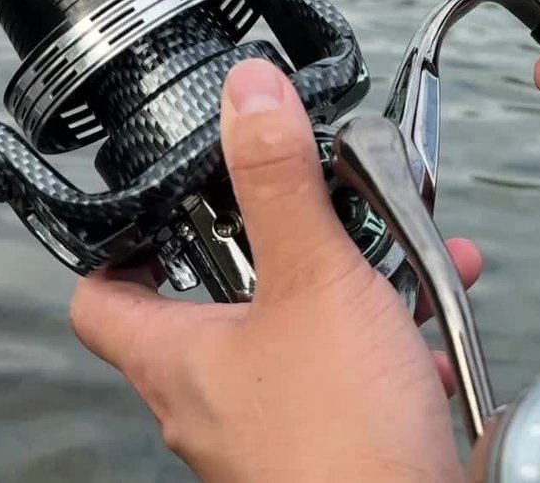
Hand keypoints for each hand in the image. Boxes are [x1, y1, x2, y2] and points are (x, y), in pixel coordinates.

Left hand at [70, 59, 479, 481]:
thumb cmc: (339, 443)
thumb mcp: (312, 281)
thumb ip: (279, 183)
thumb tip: (246, 96)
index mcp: (179, 358)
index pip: (103, 297)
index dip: (118, 244)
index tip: (154, 200)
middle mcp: (214, 396)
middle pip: (218, 298)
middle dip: (279, 238)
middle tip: (309, 198)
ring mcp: (272, 420)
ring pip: (297, 326)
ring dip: (350, 276)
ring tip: (398, 242)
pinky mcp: (332, 437)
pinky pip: (351, 366)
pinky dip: (391, 329)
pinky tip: (436, 309)